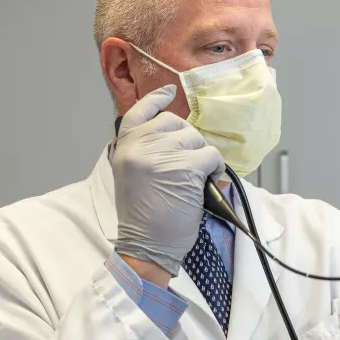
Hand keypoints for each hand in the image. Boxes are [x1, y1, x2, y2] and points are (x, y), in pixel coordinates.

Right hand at [111, 85, 224, 276]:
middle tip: (188, 164)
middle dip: (187, 140)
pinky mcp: (185, 166)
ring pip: (195, 138)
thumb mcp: (132, 176)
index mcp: (124, 148)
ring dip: (202, 157)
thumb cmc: (144, 218)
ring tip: (196, 179)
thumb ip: (146, 151)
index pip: (138, 112)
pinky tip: (208, 182)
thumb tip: (175, 135)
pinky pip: (210, 155)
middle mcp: (139, 146)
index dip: (156, 100)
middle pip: (174, 123)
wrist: (147, 246)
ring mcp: (161, 154)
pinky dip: (216, 167)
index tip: (170, 93)